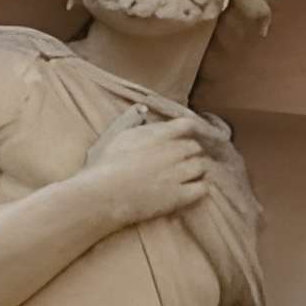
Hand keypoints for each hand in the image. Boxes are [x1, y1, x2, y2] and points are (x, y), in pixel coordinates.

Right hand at [79, 106, 212, 226]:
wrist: (103, 196)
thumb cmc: (105, 166)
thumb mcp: (117, 136)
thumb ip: (132, 120)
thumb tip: (142, 109)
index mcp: (158, 135)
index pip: (187, 125)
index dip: (189, 130)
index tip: (185, 136)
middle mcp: (172, 152)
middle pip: (195, 147)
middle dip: (191, 152)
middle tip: (183, 160)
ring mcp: (177, 174)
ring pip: (201, 166)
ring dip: (196, 169)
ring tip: (188, 175)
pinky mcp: (178, 196)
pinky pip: (202, 188)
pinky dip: (200, 187)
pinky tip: (192, 189)